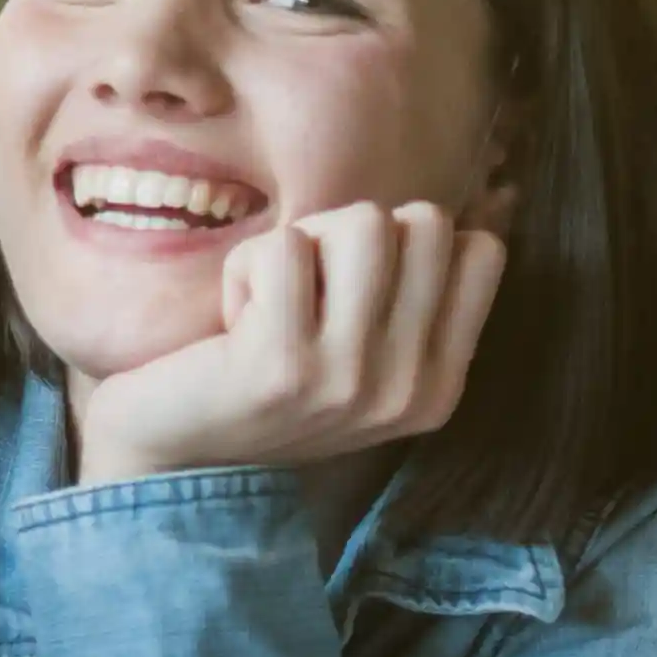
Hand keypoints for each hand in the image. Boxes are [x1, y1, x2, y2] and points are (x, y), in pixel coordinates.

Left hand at [74, 201, 506, 486]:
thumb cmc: (258, 384)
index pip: (481, 250)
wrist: (165, 461)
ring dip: (300, 245)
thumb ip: (413, 292)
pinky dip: (244, 268)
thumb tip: (491, 196)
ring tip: (267, 306)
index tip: (347, 298)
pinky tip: (230, 324)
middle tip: (301, 294)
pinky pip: (281, 247)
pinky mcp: (282, 366)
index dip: (404, 242)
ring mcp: (348, 381)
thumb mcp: (360, 353)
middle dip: (350, 234)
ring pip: (362, 223)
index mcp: (437, 387)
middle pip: (424, 222)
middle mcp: (405, 390)